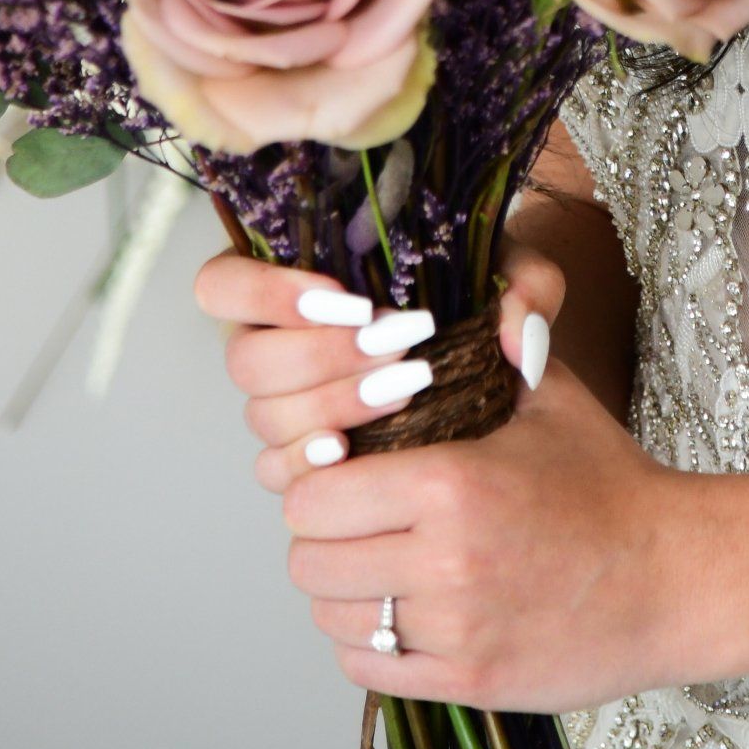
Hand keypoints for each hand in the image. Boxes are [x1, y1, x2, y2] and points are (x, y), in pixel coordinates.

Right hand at [192, 238, 564, 466]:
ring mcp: (286, 410)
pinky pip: (281, 473)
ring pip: (264, 418)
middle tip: (393, 342)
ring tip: (404, 388)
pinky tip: (354, 452)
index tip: (349, 296)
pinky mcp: (307, 462)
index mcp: (293, 283)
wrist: (501, 378)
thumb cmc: (487, 311)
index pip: (221, 285)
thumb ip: (528, 282)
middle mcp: (275, 347)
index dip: (262, 293)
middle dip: (320, 354)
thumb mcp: (513, 275)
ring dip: (331, 402)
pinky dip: (313, 462)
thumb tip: (515, 335)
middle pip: (246, 361)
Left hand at [275, 351, 699, 710]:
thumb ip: (498, 342)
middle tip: (352, 525)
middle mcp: (446, 560)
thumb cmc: (610, 482)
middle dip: (322, 539)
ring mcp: (457, 627)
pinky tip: (403, 614)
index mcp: (452, 482)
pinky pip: (372, 669)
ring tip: (378, 568)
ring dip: (346, 594)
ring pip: (336, 620)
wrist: (674, 575)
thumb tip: (478, 293)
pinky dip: (373, 645)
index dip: (316, 483)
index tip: (338, 476)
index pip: (314, 495)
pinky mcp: (470, 678)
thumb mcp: (550, 396)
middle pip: (310, 563)